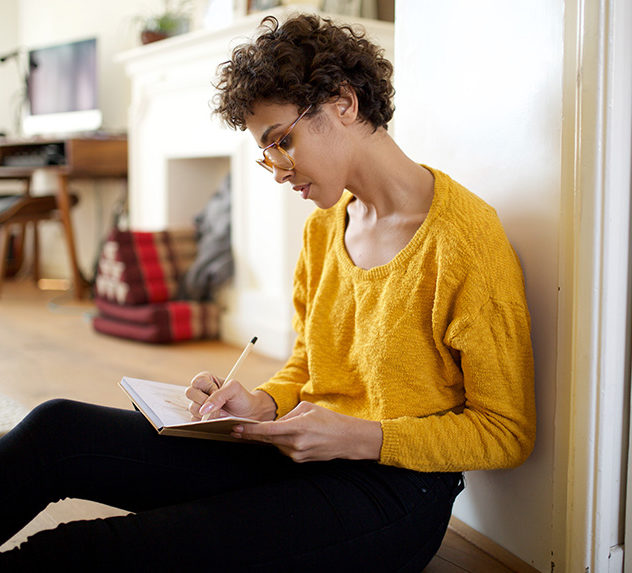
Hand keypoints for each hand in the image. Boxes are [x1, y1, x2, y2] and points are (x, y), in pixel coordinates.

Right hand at [185, 371, 275, 421]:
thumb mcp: (234, 389)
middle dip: (205, 400)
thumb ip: (219, 395)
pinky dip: (206, 421)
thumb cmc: (242, 398)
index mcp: (208, 380)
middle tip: (219, 404)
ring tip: (221, 412)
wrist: (248, 413)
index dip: (207, 387)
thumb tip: (204, 408)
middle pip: (190, 393)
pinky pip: (195, 420)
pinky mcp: (200, 418)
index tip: (217, 391)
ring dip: (207, 412)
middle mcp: (202, 391)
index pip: (197, 381)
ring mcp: (200, 405)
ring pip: (192, 408)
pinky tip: (217, 418)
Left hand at [233, 402, 382, 462]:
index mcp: (298, 427)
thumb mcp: (307, 408)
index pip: (268, 431)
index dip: (251, 431)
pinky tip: (289, 436)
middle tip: (237, 430)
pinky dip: (282, 442)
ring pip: (276, 445)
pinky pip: (285, 449)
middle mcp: (296, 443)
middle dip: (252, 435)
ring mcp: (298, 454)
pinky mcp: (300, 460)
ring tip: (271, 429)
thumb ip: (287, 415)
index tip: (237, 428)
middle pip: (267, 440)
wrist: (347, 439)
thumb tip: (273, 422)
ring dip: (271, 438)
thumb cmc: (328, 419)